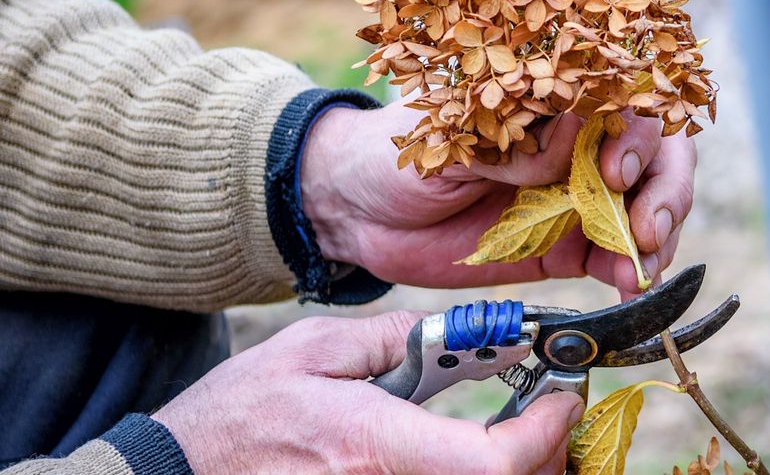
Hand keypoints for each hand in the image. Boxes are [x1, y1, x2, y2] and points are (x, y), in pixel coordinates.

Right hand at [153, 311, 583, 474]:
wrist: (180, 473)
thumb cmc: (240, 413)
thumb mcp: (315, 348)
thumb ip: (396, 339)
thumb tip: (467, 334)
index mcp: (376, 445)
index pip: (495, 461)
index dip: (545, 432)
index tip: (562, 396)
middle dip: (546, 455)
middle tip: (554, 414)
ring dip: (517, 470)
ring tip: (524, 434)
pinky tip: (478, 455)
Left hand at [300, 100, 694, 298]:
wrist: (356, 212)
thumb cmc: (399, 150)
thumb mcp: (450, 135)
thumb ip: (511, 142)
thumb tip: (573, 135)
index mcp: (553, 98)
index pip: (625, 99)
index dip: (638, 134)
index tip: (615, 170)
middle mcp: (576, 141)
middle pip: (655, 153)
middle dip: (664, 189)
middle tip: (646, 228)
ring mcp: (575, 194)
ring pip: (645, 205)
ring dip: (657, 234)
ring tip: (641, 266)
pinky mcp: (565, 246)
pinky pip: (615, 256)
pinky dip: (632, 271)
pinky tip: (630, 287)